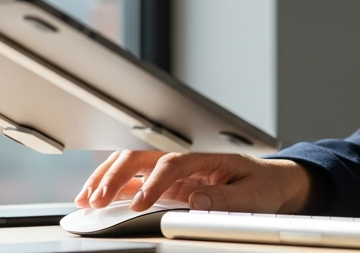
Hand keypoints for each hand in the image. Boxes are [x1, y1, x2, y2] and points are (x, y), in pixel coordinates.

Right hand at [75, 150, 311, 213]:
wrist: (272, 182)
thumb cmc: (263, 186)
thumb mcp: (253, 196)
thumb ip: (226, 200)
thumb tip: (196, 204)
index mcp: (208, 157)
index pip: (174, 163)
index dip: (154, 183)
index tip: (139, 204)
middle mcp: (187, 158)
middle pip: (144, 156)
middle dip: (117, 175)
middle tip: (98, 200)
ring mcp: (175, 169)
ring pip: (134, 164)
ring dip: (107, 178)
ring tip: (87, 200)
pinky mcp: (169, 182)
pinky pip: (136, 180)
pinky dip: (113, 188)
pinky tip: (94, 199)